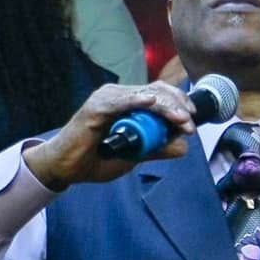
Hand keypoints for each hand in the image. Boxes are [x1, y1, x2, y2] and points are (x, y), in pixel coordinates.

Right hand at [23, 82, 197, 190]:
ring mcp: (106, 100)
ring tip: (179, 120)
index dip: (179, 103)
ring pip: (142, 96)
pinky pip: (119, 102)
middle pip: (156, 91)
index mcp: (128, 103)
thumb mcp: (134, 156)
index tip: (192, 120)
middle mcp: (119, 96)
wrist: (67, 168)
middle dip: (177, 106)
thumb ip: (156, 149)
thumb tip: (183, 147)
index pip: (160, 94)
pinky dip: (135, 101)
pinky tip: (150, 102)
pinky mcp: (95, 108)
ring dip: (164, 108)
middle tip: (189, 123)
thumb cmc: (96, 158)